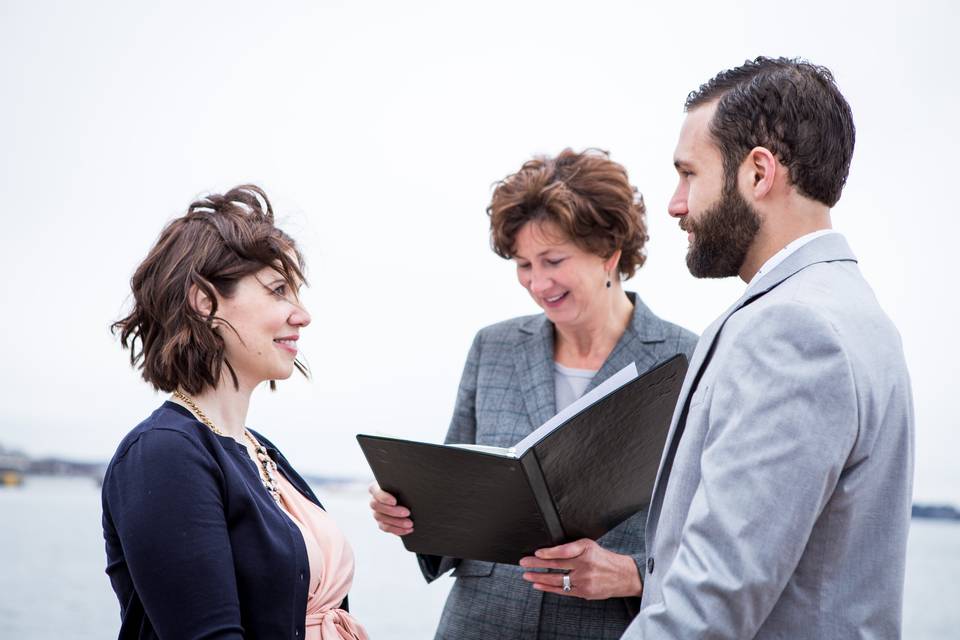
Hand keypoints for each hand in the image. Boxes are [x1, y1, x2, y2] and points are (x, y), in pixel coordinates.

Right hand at [368, 482, 413, 535]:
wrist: (409, 498)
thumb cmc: (406, 487)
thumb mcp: (404, 484)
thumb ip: (403, 484)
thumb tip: (412, 484)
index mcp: (377, 488)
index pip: (375, 492)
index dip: (384, 498)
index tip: (395, 501)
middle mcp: (374, 500)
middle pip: (377, 507)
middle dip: (393, 511)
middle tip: (407, 512)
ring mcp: (377, 513)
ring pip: (382, 519)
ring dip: (397, 522)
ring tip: (410, 523)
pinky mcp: (381, 523)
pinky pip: (386, 528)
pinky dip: (398, 530)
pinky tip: (408, 529)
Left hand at [519, 538, 642, 599]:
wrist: (623, 576)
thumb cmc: (603, 558)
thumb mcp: (589, 545)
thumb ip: (572, 546)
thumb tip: (549, 550)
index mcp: (586, 551)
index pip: (564, 552)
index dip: (549, 552)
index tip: (537, 552)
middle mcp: (585, 566)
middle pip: (557, 565)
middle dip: (537, 564)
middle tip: (524, 562)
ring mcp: (584, 581)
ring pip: (558, 580)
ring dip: (539, 578)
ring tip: (527, 575)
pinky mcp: (584, 592)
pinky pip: (563, 591)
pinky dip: (549, 588)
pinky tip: (538, 585)